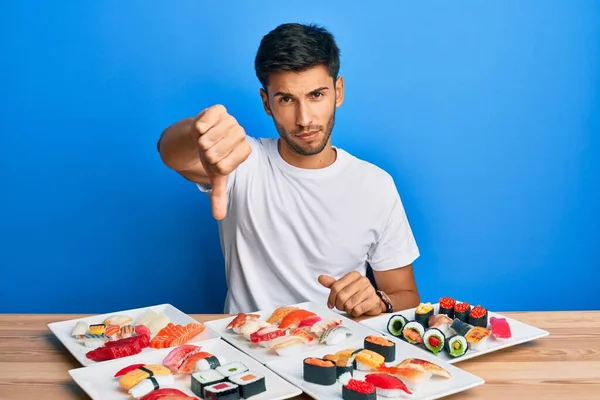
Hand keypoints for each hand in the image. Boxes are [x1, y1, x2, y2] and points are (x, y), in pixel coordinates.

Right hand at [192, 104, 250, 219]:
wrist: (203, 133)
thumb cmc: (212, 155)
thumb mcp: (216, 175)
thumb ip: (219, 194)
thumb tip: (219, 216)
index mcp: (244, 151)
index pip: (222, 166)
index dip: (212, 165)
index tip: (214, 160)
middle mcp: (241, 134)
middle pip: (213, 153)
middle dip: (204, 153)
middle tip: (207, 148)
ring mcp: (231, 120)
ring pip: (206, 139)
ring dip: (200, 141)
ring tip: (205, 138)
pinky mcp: (219, 110)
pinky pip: (202, 123)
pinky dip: (197, 129)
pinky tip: (202, 128)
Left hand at [318, 271, 383, 317]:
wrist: (373, 302)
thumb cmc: (356, 295)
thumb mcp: (344, 288)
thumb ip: (332, 284)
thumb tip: (320, 278)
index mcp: (353, 275)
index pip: (335, 287)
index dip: (331, 298)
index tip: (331, 304)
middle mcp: (362, 280)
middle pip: (341, 296)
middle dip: (339, 305)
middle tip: (342, 307)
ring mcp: (369, 290)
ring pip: (349, 304)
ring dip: (347, 309)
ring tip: (350, 308)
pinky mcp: (373, 300)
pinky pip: (357, 310)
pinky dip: (354, 313)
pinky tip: (357, 310)